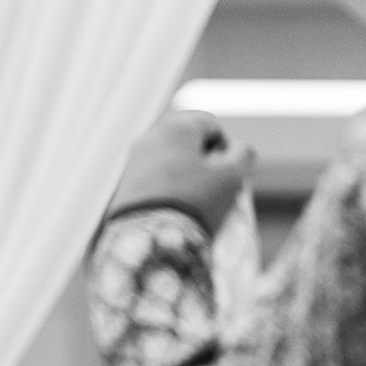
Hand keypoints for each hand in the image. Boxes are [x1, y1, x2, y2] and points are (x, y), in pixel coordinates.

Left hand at [107, 111, 254, 235]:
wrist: (149, 240)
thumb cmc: (195, 200)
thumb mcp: (232, 175)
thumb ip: (242, 155)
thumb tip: (237, 150)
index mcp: (175, 127)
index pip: (210, 125)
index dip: (225, 147)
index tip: (226, 171)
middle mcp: (148, 138)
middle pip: (186, 141)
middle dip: (202, 158)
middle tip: (212, 183)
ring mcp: (132, 163)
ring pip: (169, 160)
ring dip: (185, 173)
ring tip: (195, 199)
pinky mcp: (123, 187)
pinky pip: (152, 179)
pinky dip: (167, 187)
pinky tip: (175, 206)